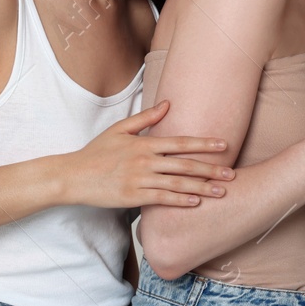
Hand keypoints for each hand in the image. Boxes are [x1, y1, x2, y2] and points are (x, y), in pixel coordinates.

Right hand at [60, 101, 234, 207]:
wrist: (72, 176)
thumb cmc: (96, 152)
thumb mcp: (119, 129)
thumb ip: (145, 118)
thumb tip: (168, 104)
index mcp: (144, 143)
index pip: (180, 142)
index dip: (204, 144)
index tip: (224, 145)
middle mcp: (145, 161)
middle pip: (184, 164)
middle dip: (211, 169)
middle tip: (232, 172)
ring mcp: (139, 179)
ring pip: (177, 183)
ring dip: (202, 187)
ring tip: (222, 191)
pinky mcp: (133, 197)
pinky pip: (161, 199)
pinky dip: (180, 200)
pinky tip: (196, 202)